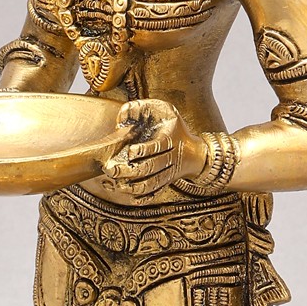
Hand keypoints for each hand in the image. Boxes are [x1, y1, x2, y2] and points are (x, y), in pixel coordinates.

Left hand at [102, 99, 217, 199]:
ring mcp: (168, 173)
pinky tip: (129, 196)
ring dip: (133, 186)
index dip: (144, 150)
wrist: (195, 153)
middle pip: (151, 167)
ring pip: (152, 184)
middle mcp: (170, 158)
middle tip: (111, 170)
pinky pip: (155, 193)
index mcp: (170, 138)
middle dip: (130, 170)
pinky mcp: (165, 184)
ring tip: (117, 185)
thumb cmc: (173, 126)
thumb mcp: (163, 110)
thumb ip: (141, 107)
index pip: (158, 147)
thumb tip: (121, 118)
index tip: (130, 151)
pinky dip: (142, 197)